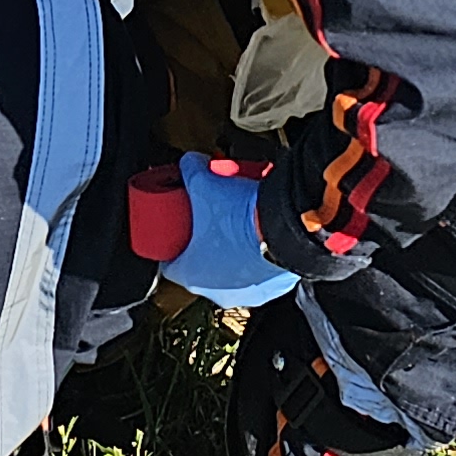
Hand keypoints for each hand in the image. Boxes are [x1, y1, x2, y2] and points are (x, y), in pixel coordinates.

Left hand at [166, 156, 298, 309]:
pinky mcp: (272, 289)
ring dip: (231, 255)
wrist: (285, 227)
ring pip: (231, 274)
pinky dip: (257, 260)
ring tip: (236, 229)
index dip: (171, 245)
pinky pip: (259, 275)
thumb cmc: (241, 217)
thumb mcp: (204, 183)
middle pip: (201, 269)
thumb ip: (190, 169)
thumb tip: (190, 162)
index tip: (177, 233)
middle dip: (204, 247)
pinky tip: (258, 238)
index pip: (170, 266)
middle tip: (209, 224)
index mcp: (191, 275)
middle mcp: (217, 292)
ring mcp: (246, 293)